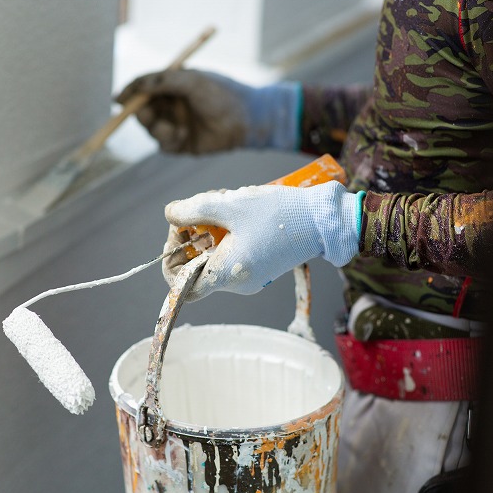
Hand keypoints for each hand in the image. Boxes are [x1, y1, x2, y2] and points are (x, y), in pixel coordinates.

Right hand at [116, 70, 300, 153]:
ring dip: (158, 129)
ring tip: (176, 129)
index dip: (129, 92)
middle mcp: (171, 104)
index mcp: (173, 84)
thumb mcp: (192, 82)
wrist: (245, 120)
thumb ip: (164, 81)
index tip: (118, 100)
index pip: (143, 86)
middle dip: (141, 113)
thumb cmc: (221, 95)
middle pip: (142, 109)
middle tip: (145, 114)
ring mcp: (175, 124)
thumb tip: (138, 86)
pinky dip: (168, 140)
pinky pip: (162, 145)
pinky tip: (184, 136)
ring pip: (151, 129)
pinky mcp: (181, 144)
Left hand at [162, 181, 362, 300]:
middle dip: (193, 235)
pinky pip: (231, 256)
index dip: (171, 264)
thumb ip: (194, 210)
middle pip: (197, 267)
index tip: (178, 233)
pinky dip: (226, 236)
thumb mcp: (230, 206)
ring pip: (214, 258)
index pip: (183, 289)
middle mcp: (236, 284)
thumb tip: (169, 214)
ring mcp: (250, 278)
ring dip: (210, 231)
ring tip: (223, 203)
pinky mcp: (260, 269)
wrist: (323, 222)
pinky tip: (237, 213)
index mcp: (226, 274)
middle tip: (202, 207)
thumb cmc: (279, 214)